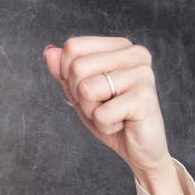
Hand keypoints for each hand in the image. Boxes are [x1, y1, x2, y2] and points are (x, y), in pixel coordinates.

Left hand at [43, 37, 171, 175]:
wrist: (139, 148)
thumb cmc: (111, 117)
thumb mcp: (80, 93)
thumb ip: (64, 72)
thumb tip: (49, 52)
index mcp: (120, 46)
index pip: (73, 47)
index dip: (68, 75)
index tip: (91, 90)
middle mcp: (135, 54)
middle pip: (77, 67)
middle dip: (80, 96)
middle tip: (103, 105)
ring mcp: (142, 74)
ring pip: (86, 89)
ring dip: (91, 111)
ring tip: (113, 114)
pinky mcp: (145, 98)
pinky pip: (102, 113)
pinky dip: (105, 126)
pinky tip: (122, 124)